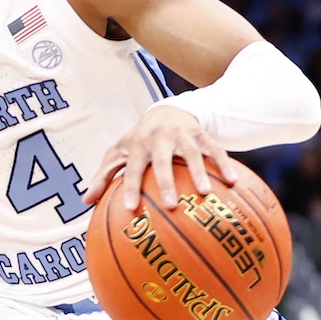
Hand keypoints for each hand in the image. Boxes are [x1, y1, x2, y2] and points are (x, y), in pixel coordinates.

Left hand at [82, 105, 237, 210]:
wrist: (166, 110)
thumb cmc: (138, 139)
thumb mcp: (119, 152)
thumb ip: (104, 175)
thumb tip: (86, 201)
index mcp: (138, 145)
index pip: (133, 168)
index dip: (131, 188)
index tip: (131, 209)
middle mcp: (160, 138)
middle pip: (163, 161)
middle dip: (166, 182)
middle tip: (170, 206)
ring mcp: (183, 135)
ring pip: (192, 153)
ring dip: (199, 172)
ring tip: (205, 194)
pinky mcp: (202, 134)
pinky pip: (215, 149)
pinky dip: (225, 164)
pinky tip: (233, 182)